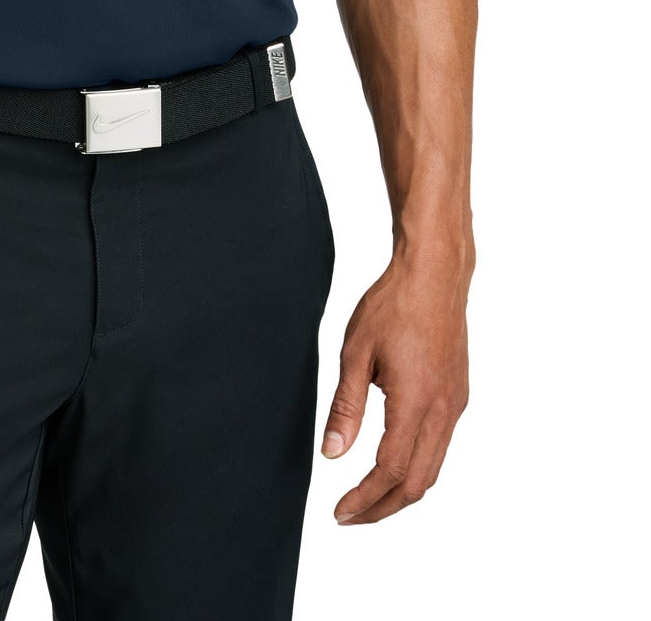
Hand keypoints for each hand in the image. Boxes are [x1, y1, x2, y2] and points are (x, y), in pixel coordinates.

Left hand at [320, 251, 470, 523]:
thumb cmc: (394, 304)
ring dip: (401, 491)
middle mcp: (443, 409)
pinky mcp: (459, 395)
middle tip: (350, 516)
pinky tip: (393, 461)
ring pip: (433, 468)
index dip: (364, 498)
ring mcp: (456, 404)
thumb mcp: (356, 351)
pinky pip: (440, 446)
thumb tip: (333, 453)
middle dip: (383, 507)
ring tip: (367, 498)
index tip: (340, 512)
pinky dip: (416, 467)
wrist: (435, 273)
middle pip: (417, 482)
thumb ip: (346, 406)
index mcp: (416, 400)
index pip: (390, 469)